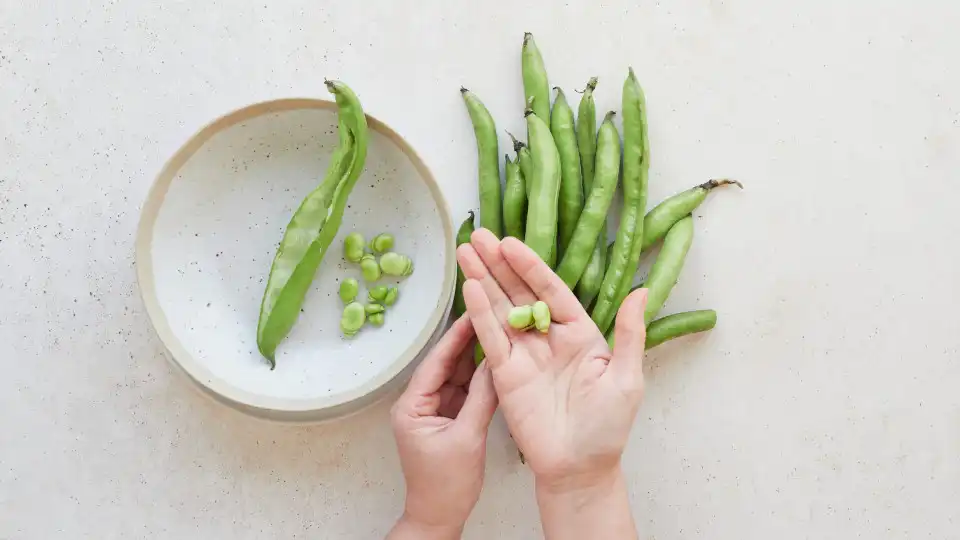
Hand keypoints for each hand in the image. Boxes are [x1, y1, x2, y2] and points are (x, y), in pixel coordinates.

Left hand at [388, 315, 497, 538]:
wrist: (439, 516)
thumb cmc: (447, 484)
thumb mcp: (467, 438)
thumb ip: (482, 399)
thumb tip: (496, 363)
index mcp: (411, 406)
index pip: (435, 363)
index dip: (455, 337)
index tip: (473, 312)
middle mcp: (419, 403)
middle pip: (445, 365)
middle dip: (466, 341)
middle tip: (489, 313)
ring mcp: (434, 410)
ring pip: (456, 375)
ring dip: (475, 357)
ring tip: (496, 329)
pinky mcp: (448, 417)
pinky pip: (464, 390)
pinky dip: (479, 378)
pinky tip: (495, 360)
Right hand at [457, 230, 648, 487]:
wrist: (579, 469)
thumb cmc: (608, 427)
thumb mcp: (627, 377)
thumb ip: (630, 333)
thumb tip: (642, 291)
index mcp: (579, 333)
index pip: (551, 290)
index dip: (530, 266)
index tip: (510, 242)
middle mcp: (548, 338)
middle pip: (519, 292)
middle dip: (498, 264)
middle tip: (477, 235)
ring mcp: (524, 354)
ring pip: (500, 309)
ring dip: (482, 280)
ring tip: (464, 250)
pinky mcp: (505, 374)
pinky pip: (490, 338)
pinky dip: (479, 313)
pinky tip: (469, 288)